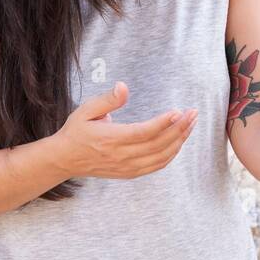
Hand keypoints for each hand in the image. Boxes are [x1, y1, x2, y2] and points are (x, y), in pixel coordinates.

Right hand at [52, 81, 197, 177]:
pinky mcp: (130, 173)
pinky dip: (171, 154)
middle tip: (193, 113)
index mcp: (111, 139)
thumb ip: (107, 100)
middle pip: (159, 144)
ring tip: (191, 124)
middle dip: (180, 128)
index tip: (178, 111)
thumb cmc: (76, 131)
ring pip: (161, 157)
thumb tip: (123, 86)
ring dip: (180, 141)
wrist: (65, 159)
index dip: (163, 123)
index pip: (144, 132)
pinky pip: (157, 166)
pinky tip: (179, 140)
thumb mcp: (86, 110)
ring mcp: (127, 167)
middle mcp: (121, 156)